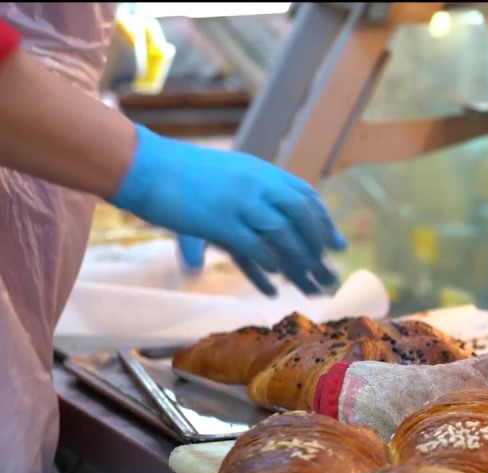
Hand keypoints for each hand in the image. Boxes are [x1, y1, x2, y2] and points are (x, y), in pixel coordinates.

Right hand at [109, 125, 346, 295]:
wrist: (144, 164)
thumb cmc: (180, 172)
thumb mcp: (226, 173)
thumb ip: (250, 192)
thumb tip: (270, 214)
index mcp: (260, 171)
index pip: (304, 195)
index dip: (323, 221)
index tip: (336, 243)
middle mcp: (257, 184)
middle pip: (301, 217)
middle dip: (319, 245)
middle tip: (331, 269)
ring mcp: (241, 203)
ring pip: (284, 237)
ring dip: (301, 264)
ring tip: (313, 285)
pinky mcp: (221, 223)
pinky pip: (255, 249)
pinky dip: (269, 267)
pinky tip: (277, 282)